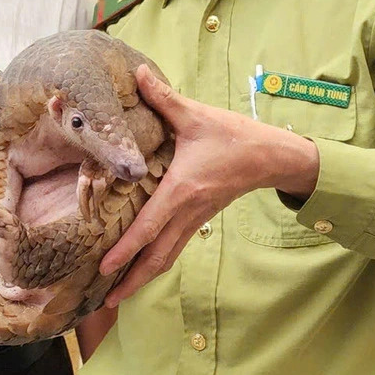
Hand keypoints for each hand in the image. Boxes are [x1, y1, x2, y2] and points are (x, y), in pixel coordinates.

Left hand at [98, 65, 318, 305]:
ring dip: (142, 278)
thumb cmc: (234, 136)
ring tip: (117, 296)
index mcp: (182, 189)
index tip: (103, 269)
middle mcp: (187, 211)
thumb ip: (164, 98)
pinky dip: (155, 262)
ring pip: (166, 257)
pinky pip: (174, 248)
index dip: (125, 250)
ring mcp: (195, 219)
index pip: (148, 227)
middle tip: (105, 302)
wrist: (271, 157)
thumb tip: (137, 72)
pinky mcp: (199, 219)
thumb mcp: (196, 116)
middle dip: (130, 281)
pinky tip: (140, 269)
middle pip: (157, 257)